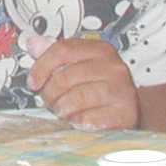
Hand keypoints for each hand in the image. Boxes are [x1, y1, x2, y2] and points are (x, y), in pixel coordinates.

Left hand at [24, 33, 139, 129]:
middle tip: (49, 100)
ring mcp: (121, 90)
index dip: (41, 66)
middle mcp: (113, 67)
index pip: (62, 49)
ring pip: (77, 97)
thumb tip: (34, 44)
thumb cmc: (102, 86)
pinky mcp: (125, 113)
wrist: (131, 108)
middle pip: (66, 75)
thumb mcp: (82, 64)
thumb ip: (57, 55)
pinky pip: (91, 118)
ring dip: (63, 108)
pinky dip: (78, 121)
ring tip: (62, 111)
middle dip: (50, 92)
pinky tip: (77, 120)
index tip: (33, 81)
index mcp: (100, 50)